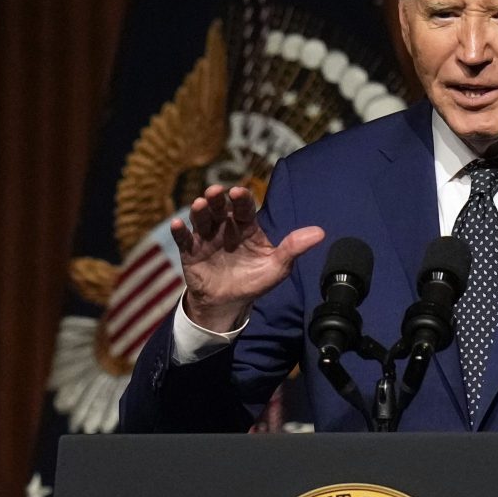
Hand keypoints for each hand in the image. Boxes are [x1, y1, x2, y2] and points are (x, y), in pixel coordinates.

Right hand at [171, 184, 324, 331]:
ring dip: (199, 211)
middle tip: (215, 192)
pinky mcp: (191, 251)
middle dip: (217, 198)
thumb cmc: (255, 281)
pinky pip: (183, 239)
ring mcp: (207, 238)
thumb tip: (320, 233)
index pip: (244, 208)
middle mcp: (225, 227)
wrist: (230, 304)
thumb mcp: (278, 267)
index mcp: (246, 227)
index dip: (241, 199)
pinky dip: (179, 232)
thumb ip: (294, 248)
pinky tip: (177, 225)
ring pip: (201, 219)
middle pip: (220, 208)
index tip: (238, 192)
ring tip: (200, 205)